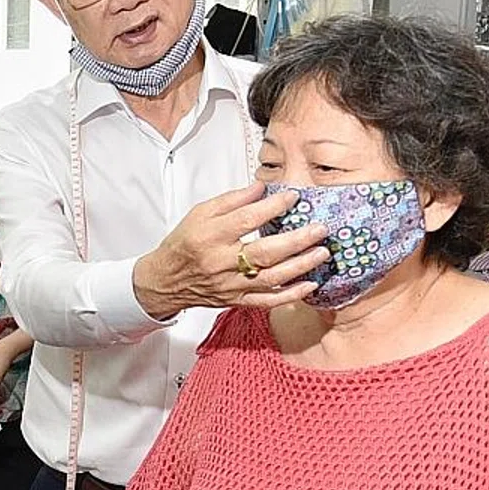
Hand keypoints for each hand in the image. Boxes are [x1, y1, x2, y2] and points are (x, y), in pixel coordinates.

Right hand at [132, 185, 330, 318]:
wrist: (166, 280)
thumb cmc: (184, 244)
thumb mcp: (200, 213)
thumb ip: (231, 200)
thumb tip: (261, 188)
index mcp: (209, 237)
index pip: (245, 220)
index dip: (272, 207)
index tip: (292, 196)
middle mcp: (220, 262)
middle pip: (264, 252)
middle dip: (296, 240)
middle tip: (319, 229)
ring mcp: (230, 284)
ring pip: (271, 278)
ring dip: (300, 266)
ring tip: (322, 252)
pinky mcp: (236, 299)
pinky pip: (266, 301)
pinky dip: (290, 296)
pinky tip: (309, 285)